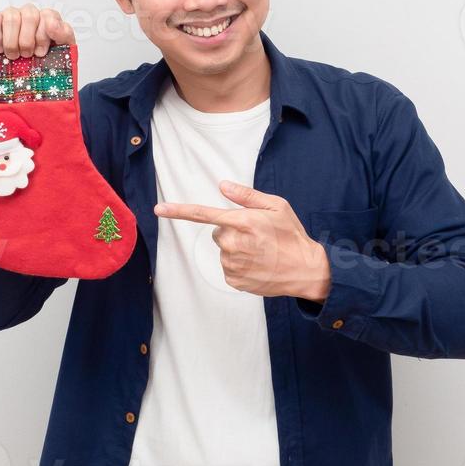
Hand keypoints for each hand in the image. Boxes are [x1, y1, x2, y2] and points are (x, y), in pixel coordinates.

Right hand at [0, 4, 75, 59]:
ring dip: (12, 42)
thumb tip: (55, 25)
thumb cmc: (37, 64)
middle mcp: (29, 14)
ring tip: (13, 56)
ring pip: (12, 17)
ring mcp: (10, 15)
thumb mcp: (59, 53)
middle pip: (30, 15)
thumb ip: (64, 36)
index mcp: (47, 20)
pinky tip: (0, 50)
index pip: (49, 15)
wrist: (15, 81)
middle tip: (26, 56)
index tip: (41, 52)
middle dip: (28, 40)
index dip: (45, 34)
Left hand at [155, 182, 331, 301]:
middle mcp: (234, 243)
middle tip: (257, 236)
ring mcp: (233, 264)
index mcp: (243, 222)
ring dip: (237, 249)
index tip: (159, 210)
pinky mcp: (234, 280)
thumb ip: (247, 196)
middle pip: (219, 232)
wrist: (306, 270)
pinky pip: (228, 267)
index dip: (179, 211)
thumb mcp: (277, 206)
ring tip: (261, 252)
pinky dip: (240, 265)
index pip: (204, 214)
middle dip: (233, 231)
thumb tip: (222, 185)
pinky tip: (258, 264)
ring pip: (224, 250)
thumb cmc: (291, 235)